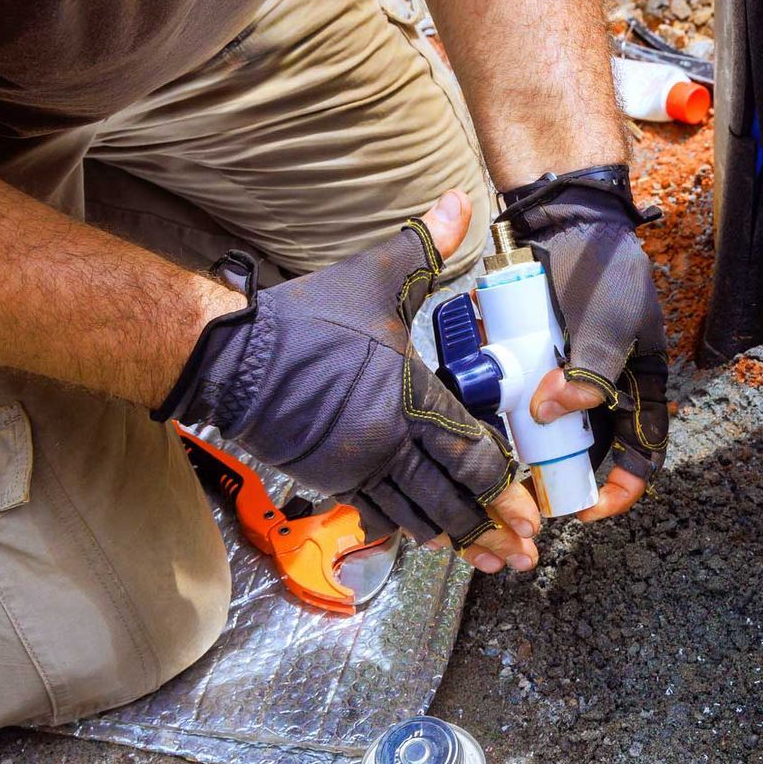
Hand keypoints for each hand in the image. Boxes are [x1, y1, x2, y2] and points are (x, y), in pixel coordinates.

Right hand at [158, 190, 541, 573]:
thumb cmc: (306, 319)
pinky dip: (406, 530)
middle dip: (492, 529)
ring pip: (418, 517)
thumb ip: (424, 248)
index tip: (530, 510)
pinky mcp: (329, 480)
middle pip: (452, 498)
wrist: (232, 358)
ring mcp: (357, 468)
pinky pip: (378, 515)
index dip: (505, 486)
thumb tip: (459, 202)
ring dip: (457, 541)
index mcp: (410, 398)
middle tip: (523, 555)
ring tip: (490, 561)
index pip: (472, 453)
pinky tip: (427, 541)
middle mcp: (390, 443)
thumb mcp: (374, 279)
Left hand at [499, 166, 669, 519]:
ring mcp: (567, 375)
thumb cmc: (605, 271)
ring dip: (529, 442)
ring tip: (502, 454)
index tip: (586, 509)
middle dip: (562, 471)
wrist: (565, 222)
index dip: (620, 488)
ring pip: (551, 427)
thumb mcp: (609, 322)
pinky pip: (521, 395)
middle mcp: (605, 387)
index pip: (642, 452)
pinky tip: (484, 411)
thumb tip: (554, 412)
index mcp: (641, 385)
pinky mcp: (534, 361)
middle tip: (530, 487)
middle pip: (590, 448)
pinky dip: (505, 406)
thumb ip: (590, 371)